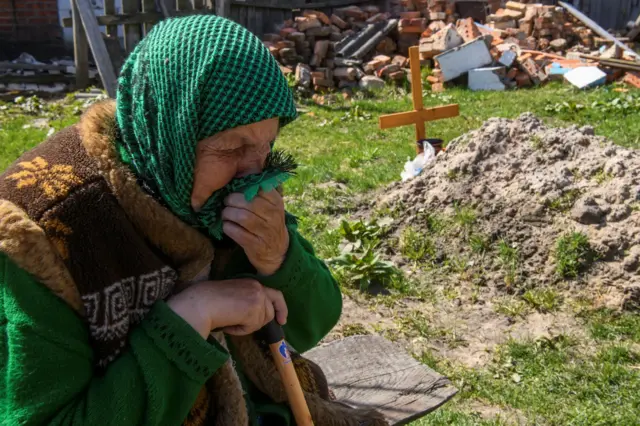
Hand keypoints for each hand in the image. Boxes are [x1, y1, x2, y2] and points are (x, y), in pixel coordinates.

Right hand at [166, 279, 287, 338]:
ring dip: (247, 326)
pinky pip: (252, 328)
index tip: (282, 320)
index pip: (275, 294)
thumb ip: (248, 301)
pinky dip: (240, 330)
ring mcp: (257, 297)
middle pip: (270, 312)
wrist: (201, 302)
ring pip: (261, 321)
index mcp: (252, 282)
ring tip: (230, 321)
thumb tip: (259, 317)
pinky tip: (229, 324)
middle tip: (246, 326)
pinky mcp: (254, 309)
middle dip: (260, 322)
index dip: (281, 308)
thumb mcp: (234, 295)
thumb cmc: (209, 300)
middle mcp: (258, 287)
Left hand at [222, 190, 289, 275]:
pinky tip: (227, 225)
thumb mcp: (270, 206)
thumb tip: (238, 173)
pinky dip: (228, 227)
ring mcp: (266, 232)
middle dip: (232, 200)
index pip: (260, 188)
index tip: (235, 188)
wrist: (277, 251)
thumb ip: (259, 192)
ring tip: (225, 213)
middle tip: (226, 201)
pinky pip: (236, 233)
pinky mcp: (256, 245)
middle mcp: (274, 216)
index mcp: (277, 202)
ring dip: (228, 214)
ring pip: (242, 217)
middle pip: (248, 202)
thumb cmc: (268, 223)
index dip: (244, 186)